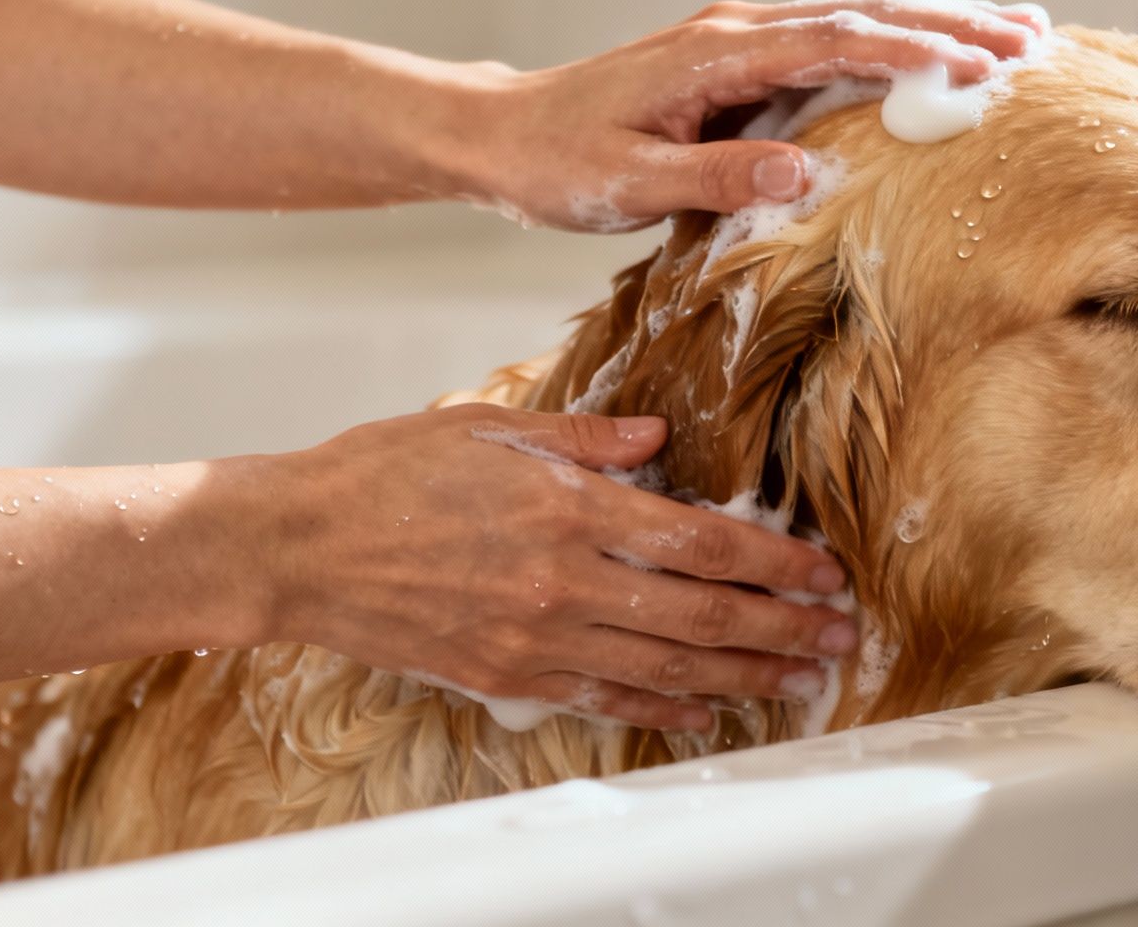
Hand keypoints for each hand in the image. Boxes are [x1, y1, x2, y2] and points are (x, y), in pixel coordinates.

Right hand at [258, 404, 856, 730]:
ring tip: (800, 680)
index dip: (772, 562)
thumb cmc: (387, 474)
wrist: (297, 546)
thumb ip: (586, 438)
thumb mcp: (489, 425)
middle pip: (701, 613)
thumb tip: (660, 438)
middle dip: (781, 628)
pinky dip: (662, 708)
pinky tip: (706, 712)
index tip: (822, 572)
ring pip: (665, 665)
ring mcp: (536, 637)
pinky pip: (602, 699)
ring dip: (743, 675)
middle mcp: (564, 581)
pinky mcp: (506, 675)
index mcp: (568, 508)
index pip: (700, 541)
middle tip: (839, 637)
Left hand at [443, 0, 1047, 229]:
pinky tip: (928, 47)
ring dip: (931, 24)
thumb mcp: (630, 186)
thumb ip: (716, 176)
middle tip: (1031, 40)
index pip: (837, 42)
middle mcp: (736, 32)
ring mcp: (738, 41)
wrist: (504, 135)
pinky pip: (827, 40)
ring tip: (1009, 34)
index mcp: (717, 56)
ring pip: (852, 18)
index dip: (917, 51)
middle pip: (862, 15)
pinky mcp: (736, 62)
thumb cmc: (560, 164)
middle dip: (951, 26)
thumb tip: (806, 171)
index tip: (985, 65)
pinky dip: (888, 38)